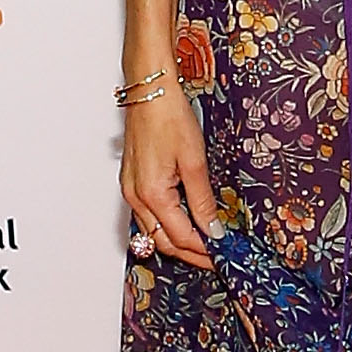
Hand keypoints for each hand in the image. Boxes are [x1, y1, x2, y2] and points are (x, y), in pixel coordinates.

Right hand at [120, 82, 217, 268]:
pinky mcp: (132, 182)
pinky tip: (183, 222)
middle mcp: (136, 198)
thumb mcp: (194, 160)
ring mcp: (131, 191)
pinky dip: (166, 225)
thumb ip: (202, 199)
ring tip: (203, 245)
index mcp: (152, 195)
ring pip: (153, 231)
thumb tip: (213, 228)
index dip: (202, 250)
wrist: (149, 92)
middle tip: (213, 259)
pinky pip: (147, 216)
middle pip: (163, 241)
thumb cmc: (169, 117)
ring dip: (177, 242)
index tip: (221, 255)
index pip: (180, 236)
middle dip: (189, 253)